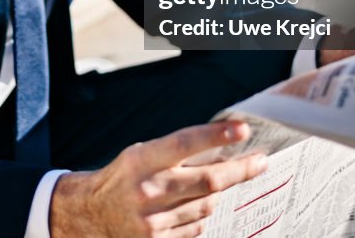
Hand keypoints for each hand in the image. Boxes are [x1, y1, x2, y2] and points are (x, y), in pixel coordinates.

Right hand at [49, 121, 267, 237]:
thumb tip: (224, 149)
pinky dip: (200, 214)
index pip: (184, 144)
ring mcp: (153, 220)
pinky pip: (197, 226)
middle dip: (240, 170)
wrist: (94, 213)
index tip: (242, 129)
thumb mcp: (143, 154)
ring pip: (207, 204)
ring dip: (216, 193)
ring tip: (213, 184)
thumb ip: (178, 153)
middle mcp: (148, 190)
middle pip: (208, 181)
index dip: (215, 136)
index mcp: (141, 160)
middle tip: (260, 161)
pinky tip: (190, 206)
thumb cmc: (125, 176)